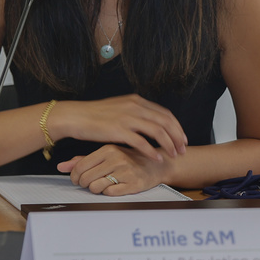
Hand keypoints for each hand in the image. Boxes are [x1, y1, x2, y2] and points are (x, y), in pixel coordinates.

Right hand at [51, 95, 187, 161]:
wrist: (76, 116)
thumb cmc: (95, 115)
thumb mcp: (119, 107)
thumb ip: (134, 112)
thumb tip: (147, 120)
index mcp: (136, 101)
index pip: (165, 113)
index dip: (176, 126)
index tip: (182, 138)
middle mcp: (135, 107)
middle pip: (166, 122)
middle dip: (178, 136)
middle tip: (183, 149)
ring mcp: (127, 118)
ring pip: (158, 131)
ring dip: (169, 144)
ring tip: (174, 155)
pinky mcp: (119, 130)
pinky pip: (141, 142)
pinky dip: (152, 151)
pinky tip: (157, 158)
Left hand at [57, 144, 169, 195]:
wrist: (158, 163)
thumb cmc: (130, 158)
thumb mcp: (107, 154)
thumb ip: (83, 160)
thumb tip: (61, 167)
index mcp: (108, 149)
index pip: (80, 167)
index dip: (75, 177)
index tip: (78, 179)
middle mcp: (116, 159)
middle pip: (86, 179)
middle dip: (84, 185)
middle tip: (90, 183)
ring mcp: (125, 171)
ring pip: (96, 187)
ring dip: (96, 190)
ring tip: (103, 185)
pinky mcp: (133, 184)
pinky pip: (110, 194)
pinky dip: (109, 193)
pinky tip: (115, 187)